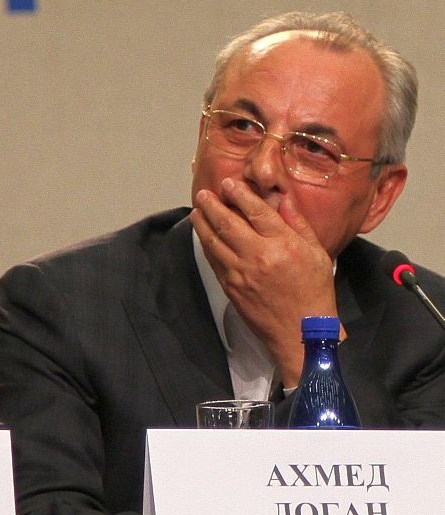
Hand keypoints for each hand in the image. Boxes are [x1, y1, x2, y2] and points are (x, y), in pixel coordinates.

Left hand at [189, 177, 337, 386]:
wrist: (301, 332)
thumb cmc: (314, 291)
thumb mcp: (317, 254)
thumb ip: (298, 224)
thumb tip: (283, 198)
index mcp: (283, 244)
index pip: (256, 211)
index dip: (239, 194)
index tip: (228, 183)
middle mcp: (258, 256)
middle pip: (228, 223)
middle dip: (213, 205)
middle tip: (204, 193)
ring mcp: (240, 272)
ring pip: (214, 241)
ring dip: (203, 223)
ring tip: (197, 210)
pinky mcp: (230, 286)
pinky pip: (213, 260)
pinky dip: (206, 245)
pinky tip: (203, 235)